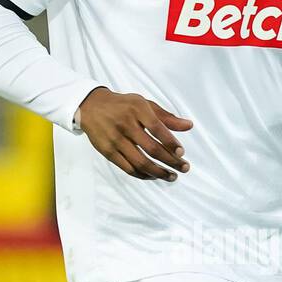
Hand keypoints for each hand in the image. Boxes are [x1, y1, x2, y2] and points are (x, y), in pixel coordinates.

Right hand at [76, 87, 192, 180]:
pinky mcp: (108, 152)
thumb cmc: (123, 106)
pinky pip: (128, 168)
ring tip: (171, 176)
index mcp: (137, 110)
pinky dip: (143, 175)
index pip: (157, 129)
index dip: (171, 142)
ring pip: (140, 162)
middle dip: (171, 161)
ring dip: (158, 172)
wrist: (91, 107)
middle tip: (184, 168)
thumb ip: (166, 117)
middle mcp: (126, 124)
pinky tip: (153, 176)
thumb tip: (189, 126)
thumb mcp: (144, 104)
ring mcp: (115, 140)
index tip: (181, 152)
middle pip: (151, 149)